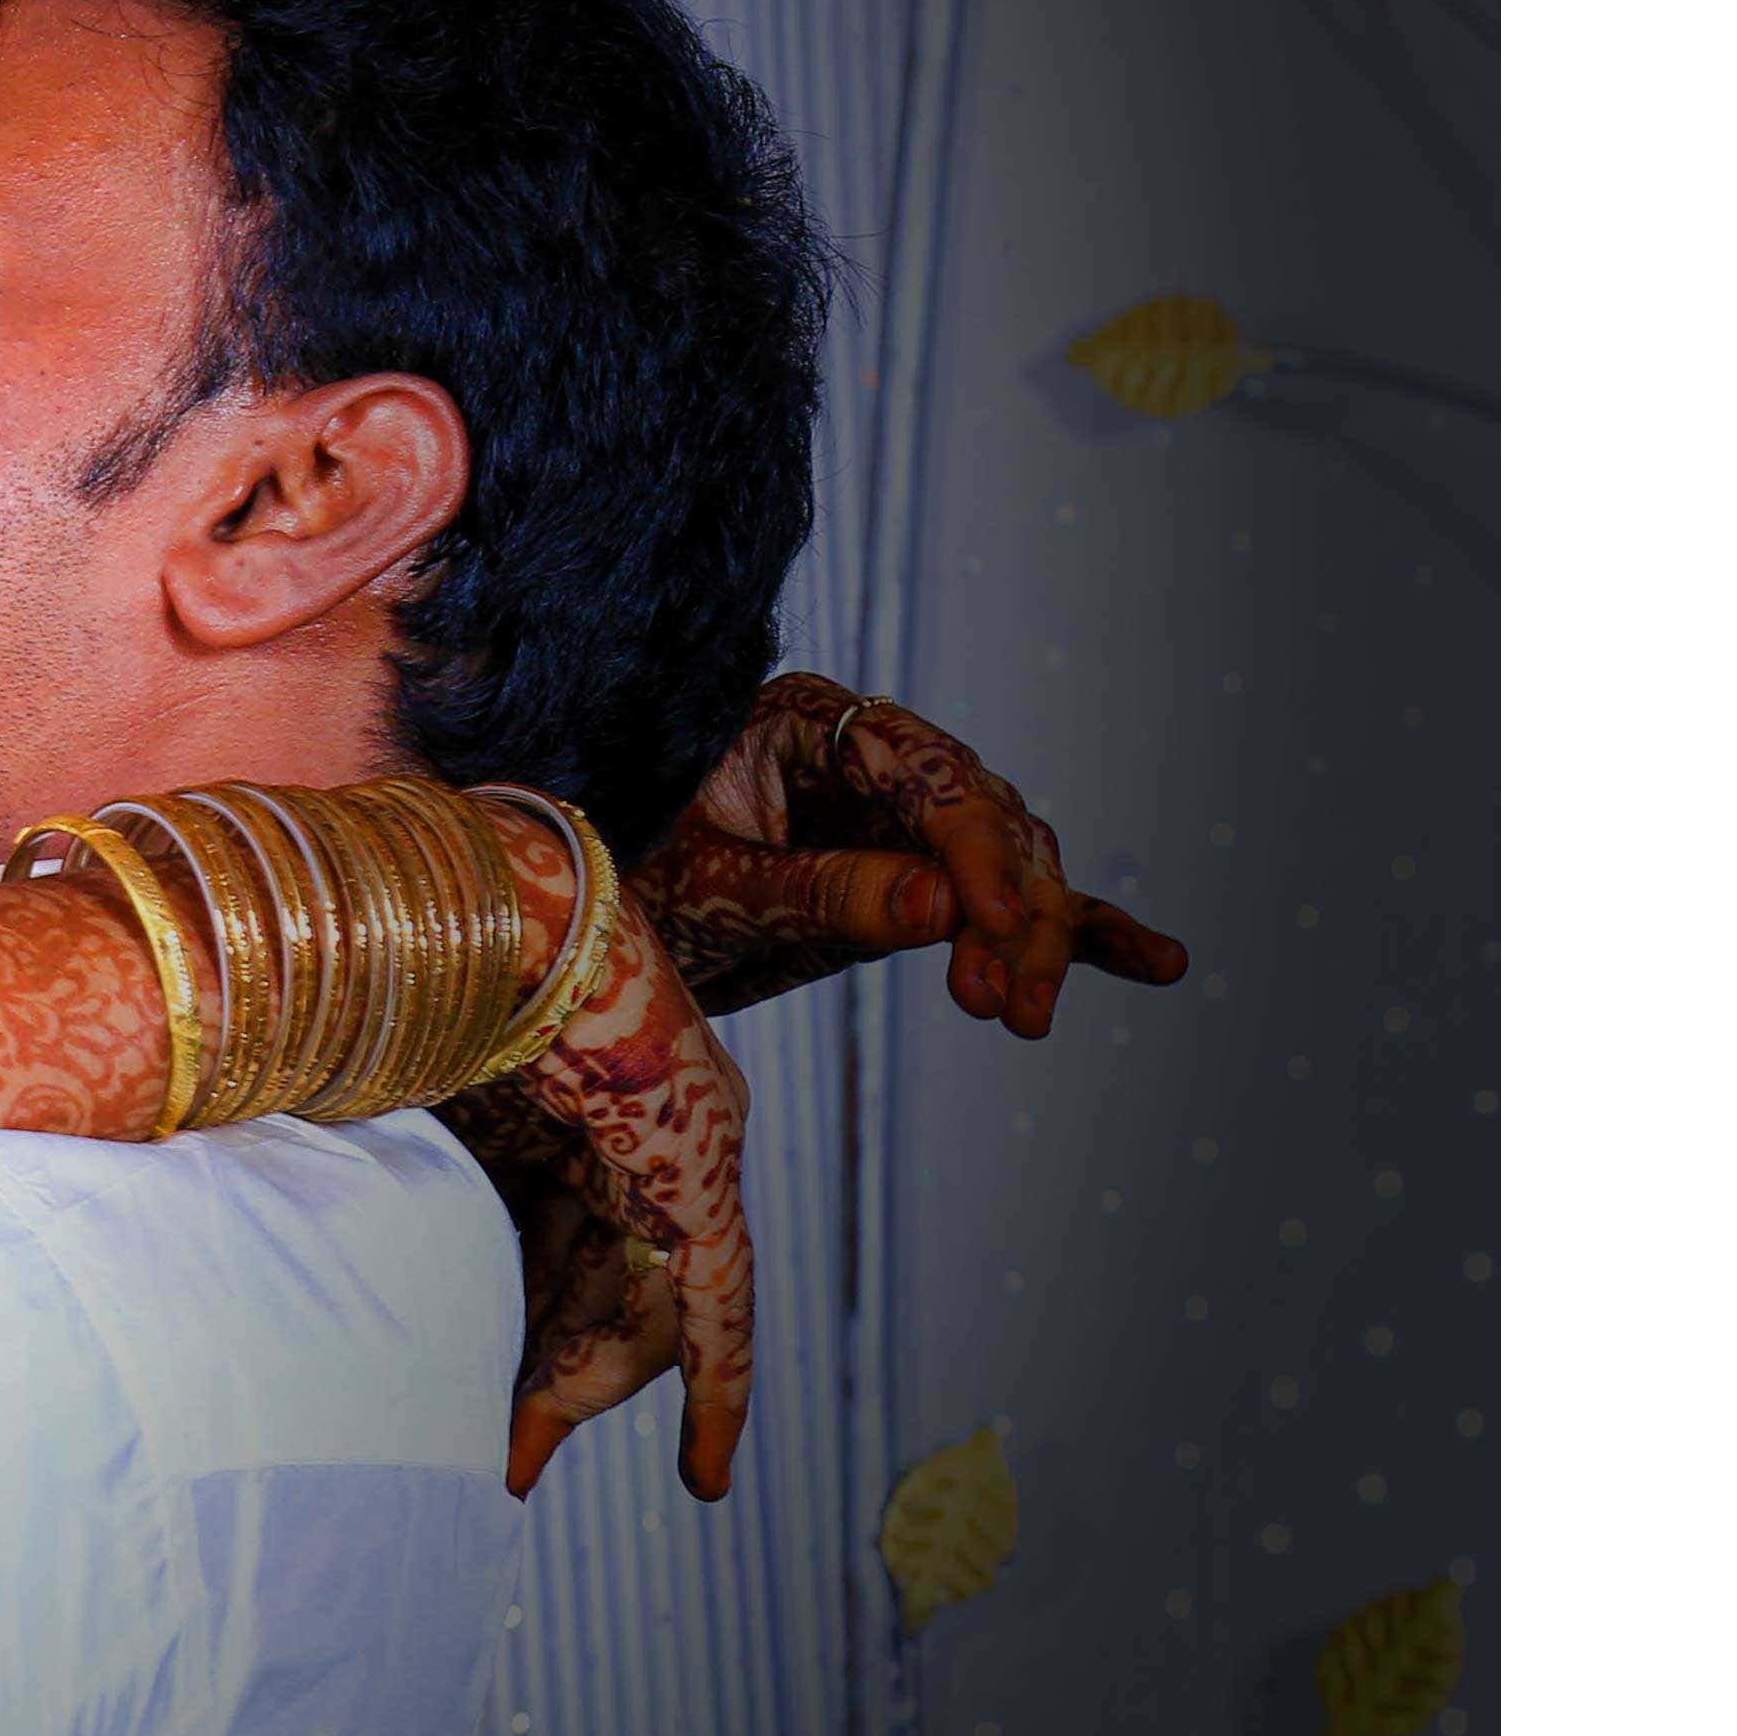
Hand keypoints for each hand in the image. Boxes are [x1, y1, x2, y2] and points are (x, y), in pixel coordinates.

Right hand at [449, 866, 749, 1501]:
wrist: (458, 897)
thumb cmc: (396, 975)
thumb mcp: (389, 1109)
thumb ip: (392, 1186)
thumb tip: (327, 1267)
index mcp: (555, 1105)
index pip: (546, 1241)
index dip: (514, 1329)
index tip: (486, 1412)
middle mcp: (627, 1128)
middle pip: (594, 1283)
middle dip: (544, 1372)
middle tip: (494, 1451)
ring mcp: (674, 1140)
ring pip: (645, 1302)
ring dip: (588, 1384)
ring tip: (520, 1454)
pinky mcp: (700, 1157)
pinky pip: (714, 1294)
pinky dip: (712, 1380)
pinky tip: (705, 1463)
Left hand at [639, 675, 1189, 1032]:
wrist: (577, 926)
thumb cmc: (616, 881)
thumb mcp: (706, 890)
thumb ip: (819, 893)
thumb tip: (946, 906)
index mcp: (809, 718)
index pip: (929, 775)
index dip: (975, 852)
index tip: (995, 927)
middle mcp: (868, 758)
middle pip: (985, 825)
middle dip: (1011, 916)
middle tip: (1008, 1007)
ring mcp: (896, 821)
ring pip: (1005, 869)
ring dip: (1031, 941)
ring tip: (1024, 1016)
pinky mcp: (911, 884)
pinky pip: (998, 904)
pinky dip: (1073, 933)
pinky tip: (1158, 963)